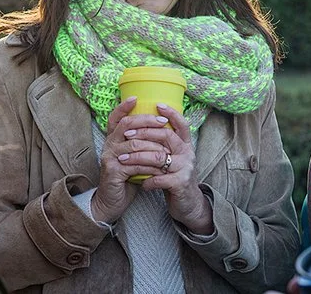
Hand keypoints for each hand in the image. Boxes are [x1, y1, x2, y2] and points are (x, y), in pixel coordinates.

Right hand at [91, 96, 170, 223]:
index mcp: (113, 139)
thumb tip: (161, 126)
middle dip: (146, 121)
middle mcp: (108, 145)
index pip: (116, 118)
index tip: (136, 97)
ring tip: (168, 148)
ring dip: (153, 146)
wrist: (113, 201)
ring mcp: (109, 158)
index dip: (124, 107)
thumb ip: (141, 142)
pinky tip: (161, 168)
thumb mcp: (134, 156)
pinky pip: (134, 164)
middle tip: (163, 121)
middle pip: (126, 125)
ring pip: (133, 145)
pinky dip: (150, 166)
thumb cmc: (127, 176)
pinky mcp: (112, 172)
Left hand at [118, 103, 213, 234]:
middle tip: (126, 135)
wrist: (188, 204)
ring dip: (137, 157)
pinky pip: (159, 178)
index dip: (171, 113)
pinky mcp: (181, 183)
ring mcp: (185, 168)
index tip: (157, 104)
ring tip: (122, 159)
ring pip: (158, 156)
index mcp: (186, 145)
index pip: (182, 123)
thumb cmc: (175, 178)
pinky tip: (138, 182)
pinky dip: (146, 180)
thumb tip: (146, 126)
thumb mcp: (173, 159)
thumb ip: (164, 145)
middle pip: (166, 135)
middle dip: (143, 133)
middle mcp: (188, 153)